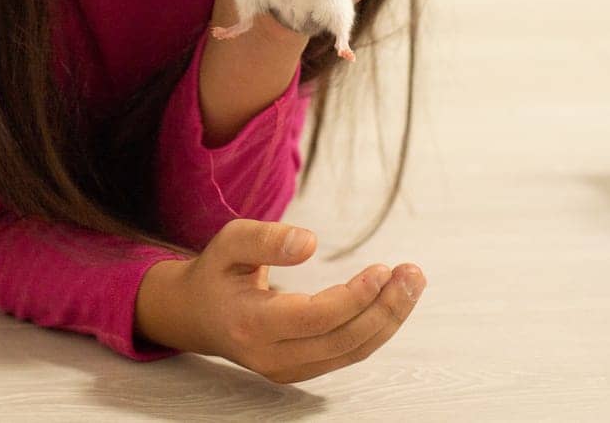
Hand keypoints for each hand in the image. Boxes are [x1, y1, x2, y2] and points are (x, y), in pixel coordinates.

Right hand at [152, 219, 425, 383]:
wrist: (197, 315)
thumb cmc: (217, 273)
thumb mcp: (230, 242)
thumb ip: (266, 239)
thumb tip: (310, 242)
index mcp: (251, 323)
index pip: (314, 318)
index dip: (354, 297)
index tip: (382, 269)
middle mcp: (270, 356)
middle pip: (342, 340)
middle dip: (384, 308)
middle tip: (412, 274)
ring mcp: (287, 370)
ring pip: (351, 352)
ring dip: (388, 319)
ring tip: (412, 284)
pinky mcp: (301, 370)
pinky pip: (347, 354)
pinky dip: (375, 329)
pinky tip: (391, 302)